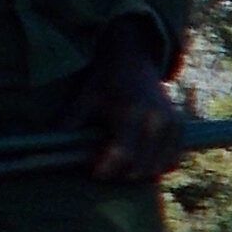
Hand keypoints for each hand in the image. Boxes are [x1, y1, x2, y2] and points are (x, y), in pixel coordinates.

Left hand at [73, 19, 183, 187]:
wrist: (133, 58)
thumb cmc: (105, 80)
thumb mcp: (84, 97)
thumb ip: (71, 122)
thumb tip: (52, 148)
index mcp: (131, 111)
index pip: (123, 154)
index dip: (107, 169)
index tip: (95, 171)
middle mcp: (156, 120)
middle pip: (141, 167)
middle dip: (121, 173)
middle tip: (106, 165)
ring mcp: (172, 124)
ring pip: (158, 167)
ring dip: (139, 171)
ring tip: (122, 161)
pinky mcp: (180, 127)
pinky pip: (172, 160)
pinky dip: (157, 165)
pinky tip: (141, 158)